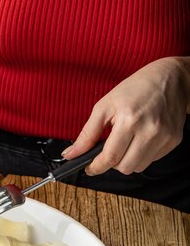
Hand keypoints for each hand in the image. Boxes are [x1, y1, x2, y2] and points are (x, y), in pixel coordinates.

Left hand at [63, 57, 189, 174]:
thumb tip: (71, 154)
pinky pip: (152, 160)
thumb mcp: (105, 106)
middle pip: (125, 167)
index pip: (110, 157)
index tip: (90, 168)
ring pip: (138, 168)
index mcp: (129, 119)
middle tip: (110, 149)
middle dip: (112, 163)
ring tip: (126, 141)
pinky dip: (142, 155)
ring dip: (127, 160)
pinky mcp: (174, 140)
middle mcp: (150, 130)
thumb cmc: (135, 89)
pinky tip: (141, 138)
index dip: (96, 167)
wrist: (170, 78)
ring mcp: (165, 136)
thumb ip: (88, 133)